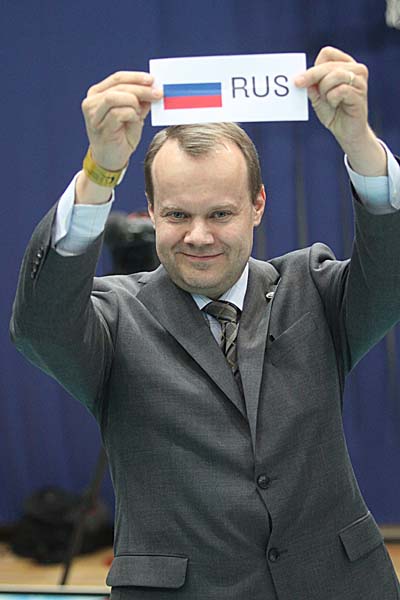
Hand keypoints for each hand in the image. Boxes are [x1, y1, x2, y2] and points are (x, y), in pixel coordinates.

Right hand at [81, 71, 162, 169]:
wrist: (110, 160)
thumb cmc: (121, 137)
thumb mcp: (133, 115)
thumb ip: (140, 102)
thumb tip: (153, 88)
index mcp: (98, 94)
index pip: (118, 78)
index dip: (136, 77)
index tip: (153, 80)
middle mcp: (91, 102)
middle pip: (119, 86)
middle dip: (141, 89)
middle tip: (158, 94)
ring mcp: (93, 115)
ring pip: (116, 97)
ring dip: (134, 103)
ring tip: (140, 114)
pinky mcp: (99, 127)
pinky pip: (119, 113)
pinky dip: (131, 115)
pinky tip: (135, 121)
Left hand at [295, 46, 386, 175]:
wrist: (347, 133)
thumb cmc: (334, 113)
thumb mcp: (317, 97)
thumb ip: (311, 86)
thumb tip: (299, 77)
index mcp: (345, 65)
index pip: (327, 54)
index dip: (312, 67)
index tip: (300, 81)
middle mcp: (356, 69)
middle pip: (328, 65)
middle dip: (311, 77)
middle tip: (298, 85)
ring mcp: (360, 80)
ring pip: (334, 75)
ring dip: (324, 90)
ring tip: (328, 100)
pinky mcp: (360, 93)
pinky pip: (340, 90)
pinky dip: (332, 99)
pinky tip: (336, 105)